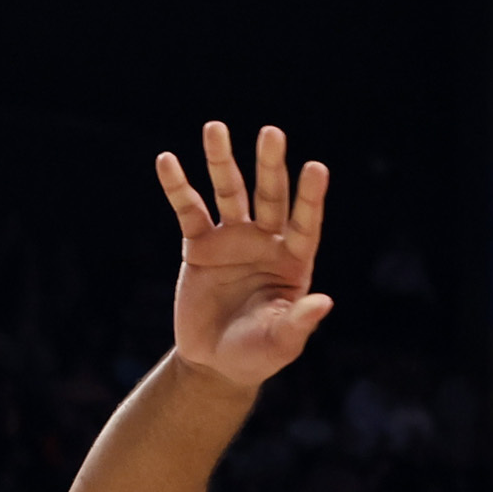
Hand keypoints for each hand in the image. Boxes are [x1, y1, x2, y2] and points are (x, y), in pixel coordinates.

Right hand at [157, 123, 332, 391]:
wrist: (214, 363)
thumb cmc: (256, 355)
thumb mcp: (280, 343)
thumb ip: (299, 322)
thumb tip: (325, 302)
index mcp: (293, 261)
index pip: (305, 222)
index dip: (310, 197)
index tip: (316, 167)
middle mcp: (265, 241)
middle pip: (269, 196)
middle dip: (270, 165)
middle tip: (271, 133)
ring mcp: (231, 239)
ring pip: (228, 192)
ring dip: (221, 160)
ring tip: (215, 128)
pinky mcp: (198, 245)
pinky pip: (188, 210)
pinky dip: (178, 186)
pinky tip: (167, 161)